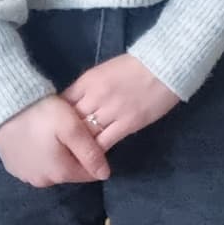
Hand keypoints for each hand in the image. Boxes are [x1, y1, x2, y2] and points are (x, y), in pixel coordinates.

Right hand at [0, 94, 113, 188]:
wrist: (4, 105)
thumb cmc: (42, 114)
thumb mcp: (72, 128)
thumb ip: (90, 152)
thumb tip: (105, 175)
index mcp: (60, 173)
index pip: (88, 173)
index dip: (92, 156)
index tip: (87, 137)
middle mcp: (42, 181)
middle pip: (68, 172)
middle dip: (73, 156)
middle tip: (67, 132)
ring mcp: (24, 176)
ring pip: (51, 169)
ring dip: (55, 156)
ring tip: (51, 134)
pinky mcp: (12, 167)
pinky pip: (34, 165)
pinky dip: (38, 156)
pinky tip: (36, 139)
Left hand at [66, 54, 184, 150]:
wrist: (165, 65)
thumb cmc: (136, 65)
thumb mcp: (105, 71)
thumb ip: (89, 88)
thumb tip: (77, 105)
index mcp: (88, 81)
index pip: (63, 102)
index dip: (58, 116)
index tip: (58, 126)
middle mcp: (95, 96)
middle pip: (71, 121)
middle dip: (65, 133)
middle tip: (62, 146)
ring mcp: (111, 111)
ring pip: (85, 134)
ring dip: (80, 145)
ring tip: (76, 155)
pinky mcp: (127, 124)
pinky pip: (104, 143)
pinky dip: (96, 152)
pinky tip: (93, 159)